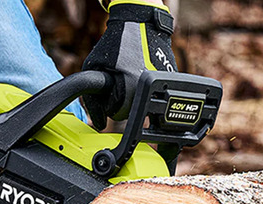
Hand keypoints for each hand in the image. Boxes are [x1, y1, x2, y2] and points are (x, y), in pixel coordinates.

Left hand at [82, 0, 176, 129]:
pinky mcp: (171, 77)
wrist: (141, 22)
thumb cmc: (115, 42)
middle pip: (132, 112)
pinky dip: (147, 87)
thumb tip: (98, 123)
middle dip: (122, 101)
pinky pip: (157, 92)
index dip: (109, 105)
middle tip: (118, 82)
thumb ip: (92, 97)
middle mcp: (149, 88)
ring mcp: (163, 83)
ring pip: (145, 103)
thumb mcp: (94, 67)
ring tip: (129, 76)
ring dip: (135, 95)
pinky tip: (140, 72)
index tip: (108, 92)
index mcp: (129, 88)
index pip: (117, 114)